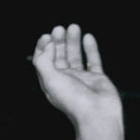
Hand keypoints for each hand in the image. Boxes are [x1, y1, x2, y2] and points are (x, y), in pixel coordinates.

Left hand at [32, 24, 123, 139]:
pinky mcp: (97, 78)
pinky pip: (93, 60)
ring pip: (75, 56)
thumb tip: (46, 46)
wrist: (97, 113)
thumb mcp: (51, 80)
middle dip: (58, 42)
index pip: (43, 63)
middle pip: (59, 57)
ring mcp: (81, 79)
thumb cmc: (73, 100)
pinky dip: (90, 48)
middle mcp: (65, 80)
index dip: (42, 49)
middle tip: (59, 28)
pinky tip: (88, 37)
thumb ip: (44, 62)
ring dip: (73, 42)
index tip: (46, 36)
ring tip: (73, 26)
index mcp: (50, 83)